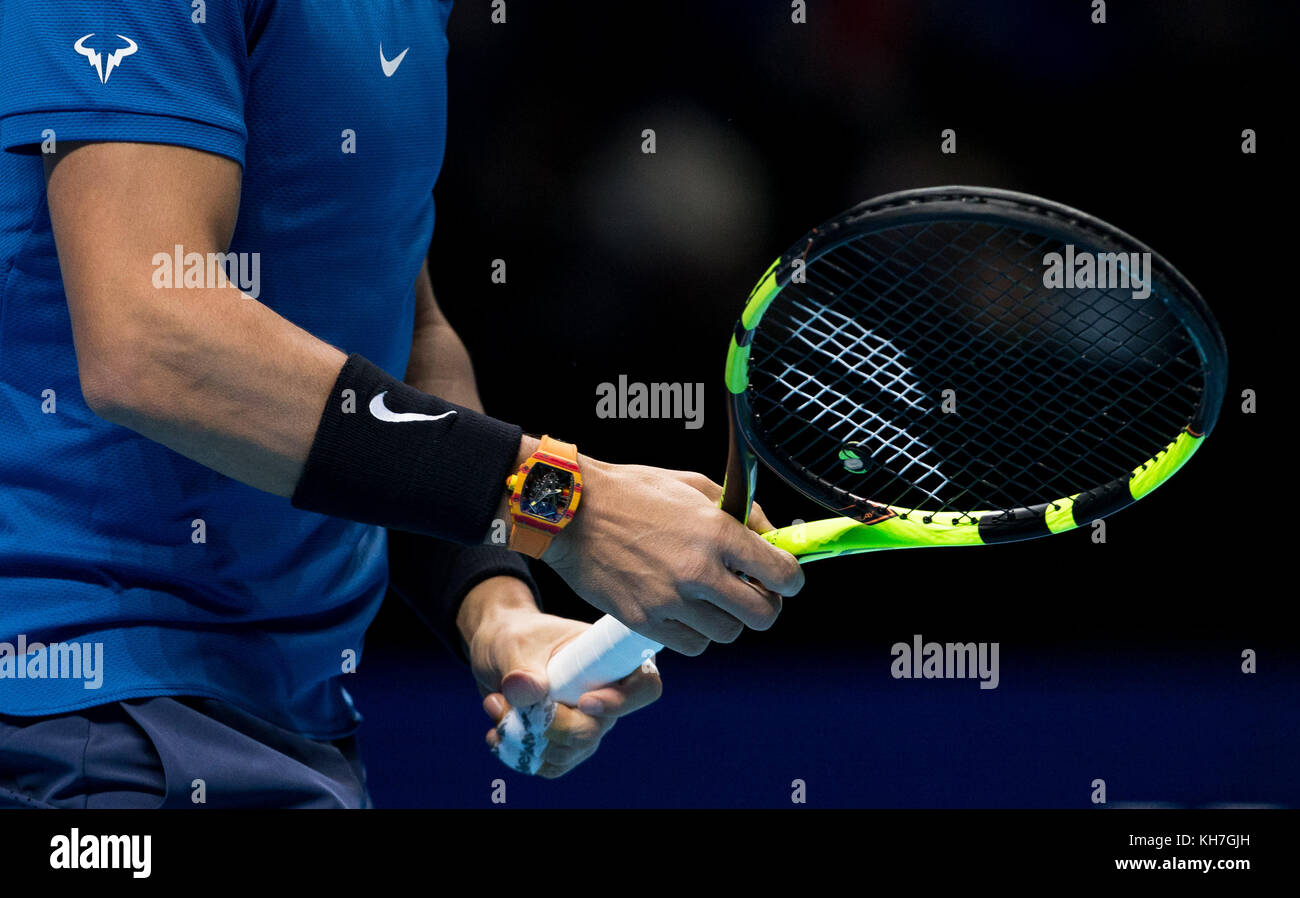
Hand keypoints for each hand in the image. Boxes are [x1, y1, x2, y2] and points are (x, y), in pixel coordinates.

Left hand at [459, 576, 661, 777]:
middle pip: (596, 729)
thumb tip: (526, 691)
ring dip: (526, 738)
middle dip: (551, 726)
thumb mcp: (513, 644)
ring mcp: (587, 722)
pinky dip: (520, 755)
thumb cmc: (514, 636)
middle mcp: (607, 694)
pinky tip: (497, 731)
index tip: (584, 702)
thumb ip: (521, 668)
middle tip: (509, 703)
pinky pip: (551, 764)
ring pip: (571, 752)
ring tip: (495, 704)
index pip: (643, 687)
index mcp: (611, 659)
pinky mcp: (565, 742)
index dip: (622, 702)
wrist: (495, 650)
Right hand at [542, 459, 803, 654]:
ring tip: (709, 599)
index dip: (789, 580)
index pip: (782, 574)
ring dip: (726, 620)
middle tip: (750, 594)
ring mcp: (671, 600)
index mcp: (717, 532)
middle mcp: (699, 571)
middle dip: (764, 606)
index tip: (782, 579)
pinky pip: (692, 646)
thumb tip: (772, 537)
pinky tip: (684, 612)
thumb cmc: (632, 492)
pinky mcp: (644, 620)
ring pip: (728, 634)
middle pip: (763, 614)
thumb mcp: (694, 484)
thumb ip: (740, 512)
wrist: (571, 511)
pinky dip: (695, 634)